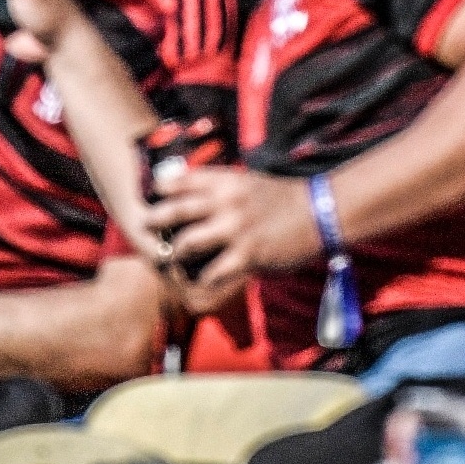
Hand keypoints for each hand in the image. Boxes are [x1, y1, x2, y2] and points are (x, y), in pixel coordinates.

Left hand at [145, 164, 322, 307]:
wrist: (319, 212)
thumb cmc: (283, 197)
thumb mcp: (249, 181)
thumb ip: (221, 187)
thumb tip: (192, 193)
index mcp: (226, 181)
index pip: (179, 180)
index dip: (158, 190)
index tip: (149, 199)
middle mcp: (226, 202)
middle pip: (175, 211)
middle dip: (154, 222)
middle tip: (145, 231)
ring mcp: (235, 229)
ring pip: (186, 244)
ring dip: (174, 255)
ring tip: (172, 261)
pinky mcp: (247, 255)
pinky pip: (212, 273)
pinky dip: (201, 280)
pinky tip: (198, 283)